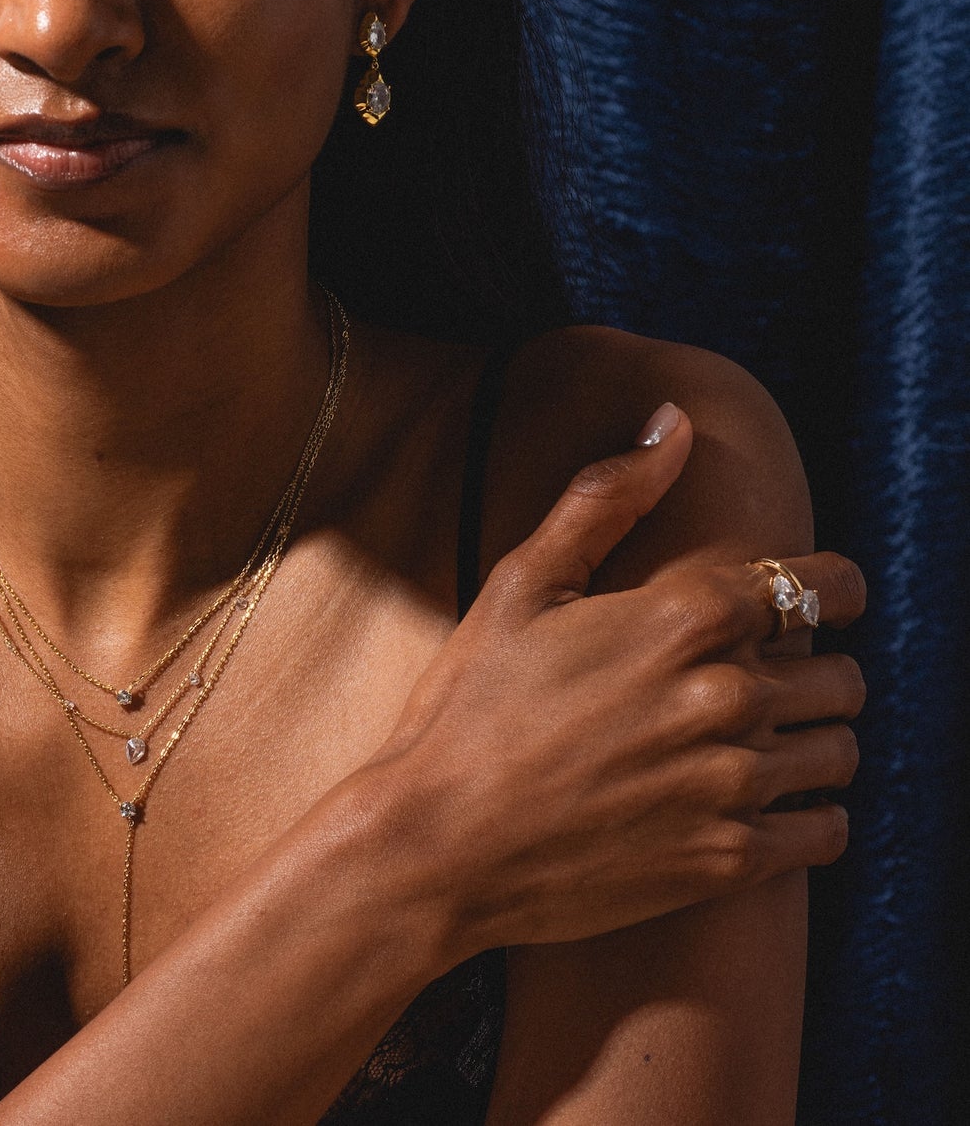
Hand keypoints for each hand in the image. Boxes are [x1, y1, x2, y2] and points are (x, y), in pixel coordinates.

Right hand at [364, 404, 865, 957]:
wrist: (438, 843)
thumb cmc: (471, 706)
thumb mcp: (521, 585)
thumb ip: (606, 498)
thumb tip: (672, 421)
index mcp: (683, 617)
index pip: (825, 586)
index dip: (828, 589)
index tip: (807, 602)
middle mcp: (725, 696)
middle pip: (841, 674)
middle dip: (809, 669)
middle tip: (753, 682)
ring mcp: (731, 784)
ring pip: (840, 751)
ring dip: (811, 741)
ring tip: (752, 743)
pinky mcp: (727, 859)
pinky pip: (826, 831)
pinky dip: (808, 815)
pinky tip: (759, 804)